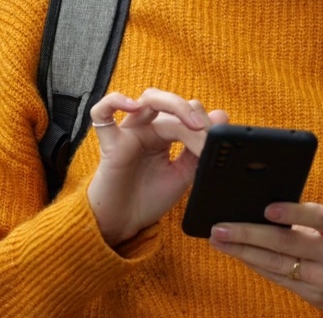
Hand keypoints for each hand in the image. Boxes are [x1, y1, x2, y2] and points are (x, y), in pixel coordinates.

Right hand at [86, 88, 227, 244]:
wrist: (124, 224)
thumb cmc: (148, 199)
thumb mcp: (183, 175)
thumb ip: (199, 149)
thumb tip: (221, 116)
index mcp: (165, 134)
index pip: (188, 116)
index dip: (205, 126)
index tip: (218, 145)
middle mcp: (147, 127)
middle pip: (173, 103)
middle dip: (194, 116)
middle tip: (207, 134)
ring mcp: (128, 132)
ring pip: (148, 99)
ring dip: (174, 104)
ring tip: (191, 123)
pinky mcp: (110, 143)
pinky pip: (102, 113)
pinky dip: (115, 101)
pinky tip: (133, 107)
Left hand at [208, 202, 322, 315]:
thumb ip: (310, 217)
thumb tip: (262, 209)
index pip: (318, 217)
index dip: (293, 213)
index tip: (267, 208)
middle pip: (287, 244)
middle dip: (248, 235)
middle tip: (220, 227)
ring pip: (277, 265)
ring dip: (243, 252)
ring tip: (219, 240)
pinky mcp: (316, 297)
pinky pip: (279, 279)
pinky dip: (256, 265)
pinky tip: (238, 254)